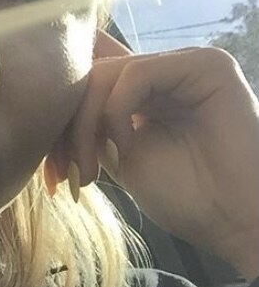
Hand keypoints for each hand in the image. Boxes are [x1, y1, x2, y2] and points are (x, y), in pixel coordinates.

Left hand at [48, 30, 258, 281]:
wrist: (236, 222)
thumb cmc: (188, 198)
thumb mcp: (119, 158)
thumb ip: (93, 126)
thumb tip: (50, 102)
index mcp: (149, 91)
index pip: (91, 78)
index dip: (62, 117)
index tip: (50, 171)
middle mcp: (168, 70)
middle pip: (92, 76)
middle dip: (68, 127)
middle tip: (64, 177)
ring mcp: (188, 64)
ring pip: (108, 74)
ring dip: (87, 126)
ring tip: (91, 173)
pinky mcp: (207, 65)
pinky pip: (138, 72)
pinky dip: (117, 112)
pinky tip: (125, 148)